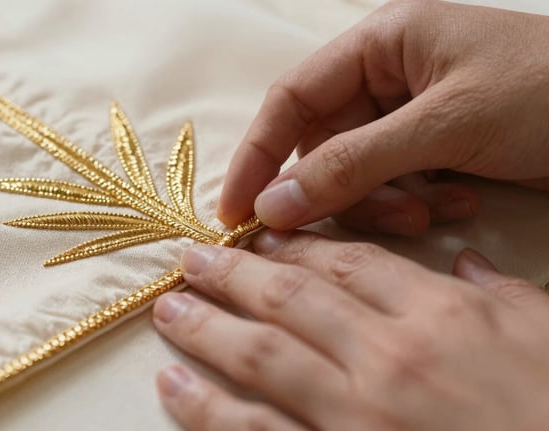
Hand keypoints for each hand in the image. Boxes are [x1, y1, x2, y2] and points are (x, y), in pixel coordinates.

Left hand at [153, 231, 548, 430]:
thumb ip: (501, 295)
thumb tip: (466, 263)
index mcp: (439, 317)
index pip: (349, 264)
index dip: (297, 242)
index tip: (260, 235)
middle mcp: (386, 356)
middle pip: (290, 296)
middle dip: (234, 272)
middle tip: (191, 256)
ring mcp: (354, 414)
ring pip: (261, 355)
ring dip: (206, 327)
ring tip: (169, 306)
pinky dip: (207, 408)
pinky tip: (172, 385)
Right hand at [218, 0, 548, 235]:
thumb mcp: (447, 124)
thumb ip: (355, 164)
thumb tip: (274, 205)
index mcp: (380, 43)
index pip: (293, 99)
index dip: (258, 155)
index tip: (237, 212)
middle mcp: (386, 74)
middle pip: (324, 145)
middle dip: (348, 190)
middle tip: (386, 221)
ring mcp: (410, 112)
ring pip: (358, 172)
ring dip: (388, 202)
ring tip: (435, 211)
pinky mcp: (434, 144)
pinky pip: (395, 182)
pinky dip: (416, 201)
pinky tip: (459, 200)